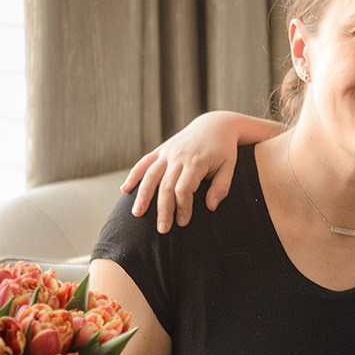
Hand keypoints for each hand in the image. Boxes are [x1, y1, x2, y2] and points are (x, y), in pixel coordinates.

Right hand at [121, 113, 241, 232]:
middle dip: (163, 209)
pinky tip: (125, 190)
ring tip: (136, 214)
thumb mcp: (229, 167)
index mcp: (196, 162)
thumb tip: (211, 207)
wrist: (215, 125)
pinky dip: (133, 175)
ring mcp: (168, 152)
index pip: (184, 189)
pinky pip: (144, 163)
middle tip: (162, 229)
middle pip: (166, 186)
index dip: (182, 207)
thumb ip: (221, 187)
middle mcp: (179, 156)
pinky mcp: (161, 149)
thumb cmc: (224, 151)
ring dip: (143, 196)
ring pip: (151, 175)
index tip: (183, 222)